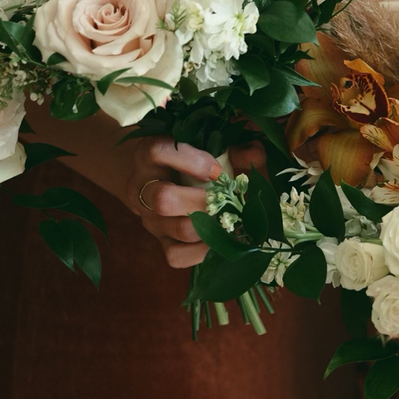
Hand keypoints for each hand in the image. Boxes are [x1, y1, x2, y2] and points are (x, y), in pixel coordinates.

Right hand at [119, 140, 264, 271]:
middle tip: (227, 199)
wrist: (150, 177)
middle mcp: (142, 187)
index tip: (218, 170)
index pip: (159, 152)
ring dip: (212, 226)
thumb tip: (256, 154)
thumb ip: (230, 146)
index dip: (192, 161)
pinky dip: (203, 251)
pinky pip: (176, 255)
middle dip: (204, 201)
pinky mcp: (159, 240)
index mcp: (149, 154)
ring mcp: (149, 217)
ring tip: (231, 219)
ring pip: (177, 229)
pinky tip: (220, 239)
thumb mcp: (199, 143)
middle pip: (164, 199)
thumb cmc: (183, 156)